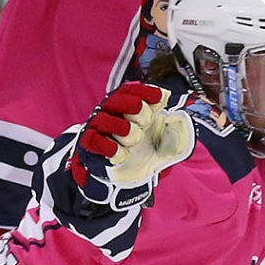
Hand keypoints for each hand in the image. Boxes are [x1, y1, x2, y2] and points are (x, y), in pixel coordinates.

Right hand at [71, 82, 194, 208]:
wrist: (126, 174)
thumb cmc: (144, 148)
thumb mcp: (163, 136)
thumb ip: (172, 124)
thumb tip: (175, 108)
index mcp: (127, 106)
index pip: (131, 90)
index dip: (146, 91)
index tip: (162, 98)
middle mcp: (110, 112)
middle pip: (118, 100)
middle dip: (137, 108)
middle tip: (147, 120)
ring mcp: (98, 128)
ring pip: (105, 120)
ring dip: (125, 130)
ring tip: (136, 139)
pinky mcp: (90, 146)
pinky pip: (94, 141)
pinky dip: (109, 147)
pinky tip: (122, 154)